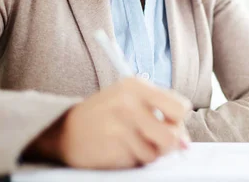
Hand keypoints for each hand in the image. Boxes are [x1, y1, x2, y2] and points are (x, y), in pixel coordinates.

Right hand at [25, 77, 190, 168]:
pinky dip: (132, 160)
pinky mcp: (110, 147)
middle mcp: (129, 103)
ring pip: (156, 153)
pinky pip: (137, 162)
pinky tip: (118, 149)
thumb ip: (161, 116)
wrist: (63, 129)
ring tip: (132, 143)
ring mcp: (119, 126)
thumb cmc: (106, 115)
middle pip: (172, 134)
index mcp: (137, 86)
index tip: (169, 124)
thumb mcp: (132, 101)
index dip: (179, 121)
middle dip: (170, 143)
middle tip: (156, 141)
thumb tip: (186, 144)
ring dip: (148, 154)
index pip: (180, 107)